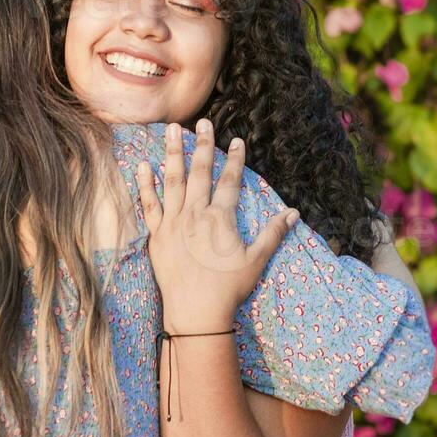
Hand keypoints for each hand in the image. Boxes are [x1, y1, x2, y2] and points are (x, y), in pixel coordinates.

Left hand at [135, 119, 297, 332]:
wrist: (196, 313)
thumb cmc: (228, 289)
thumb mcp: (256, 260)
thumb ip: (273, 233)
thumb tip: (293, 213)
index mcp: (220, 218)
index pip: (230, 181)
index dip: (235, 159)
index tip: (237, 141)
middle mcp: (196, 214)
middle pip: (200, 172)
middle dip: (203, 145)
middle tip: (202, 123)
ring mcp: (173, 223)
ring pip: (172, 181)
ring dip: (172, 153)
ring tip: (170, 130)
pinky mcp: (157, 236)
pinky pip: (149, 205)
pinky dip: (145, 185)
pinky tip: (142, 166)